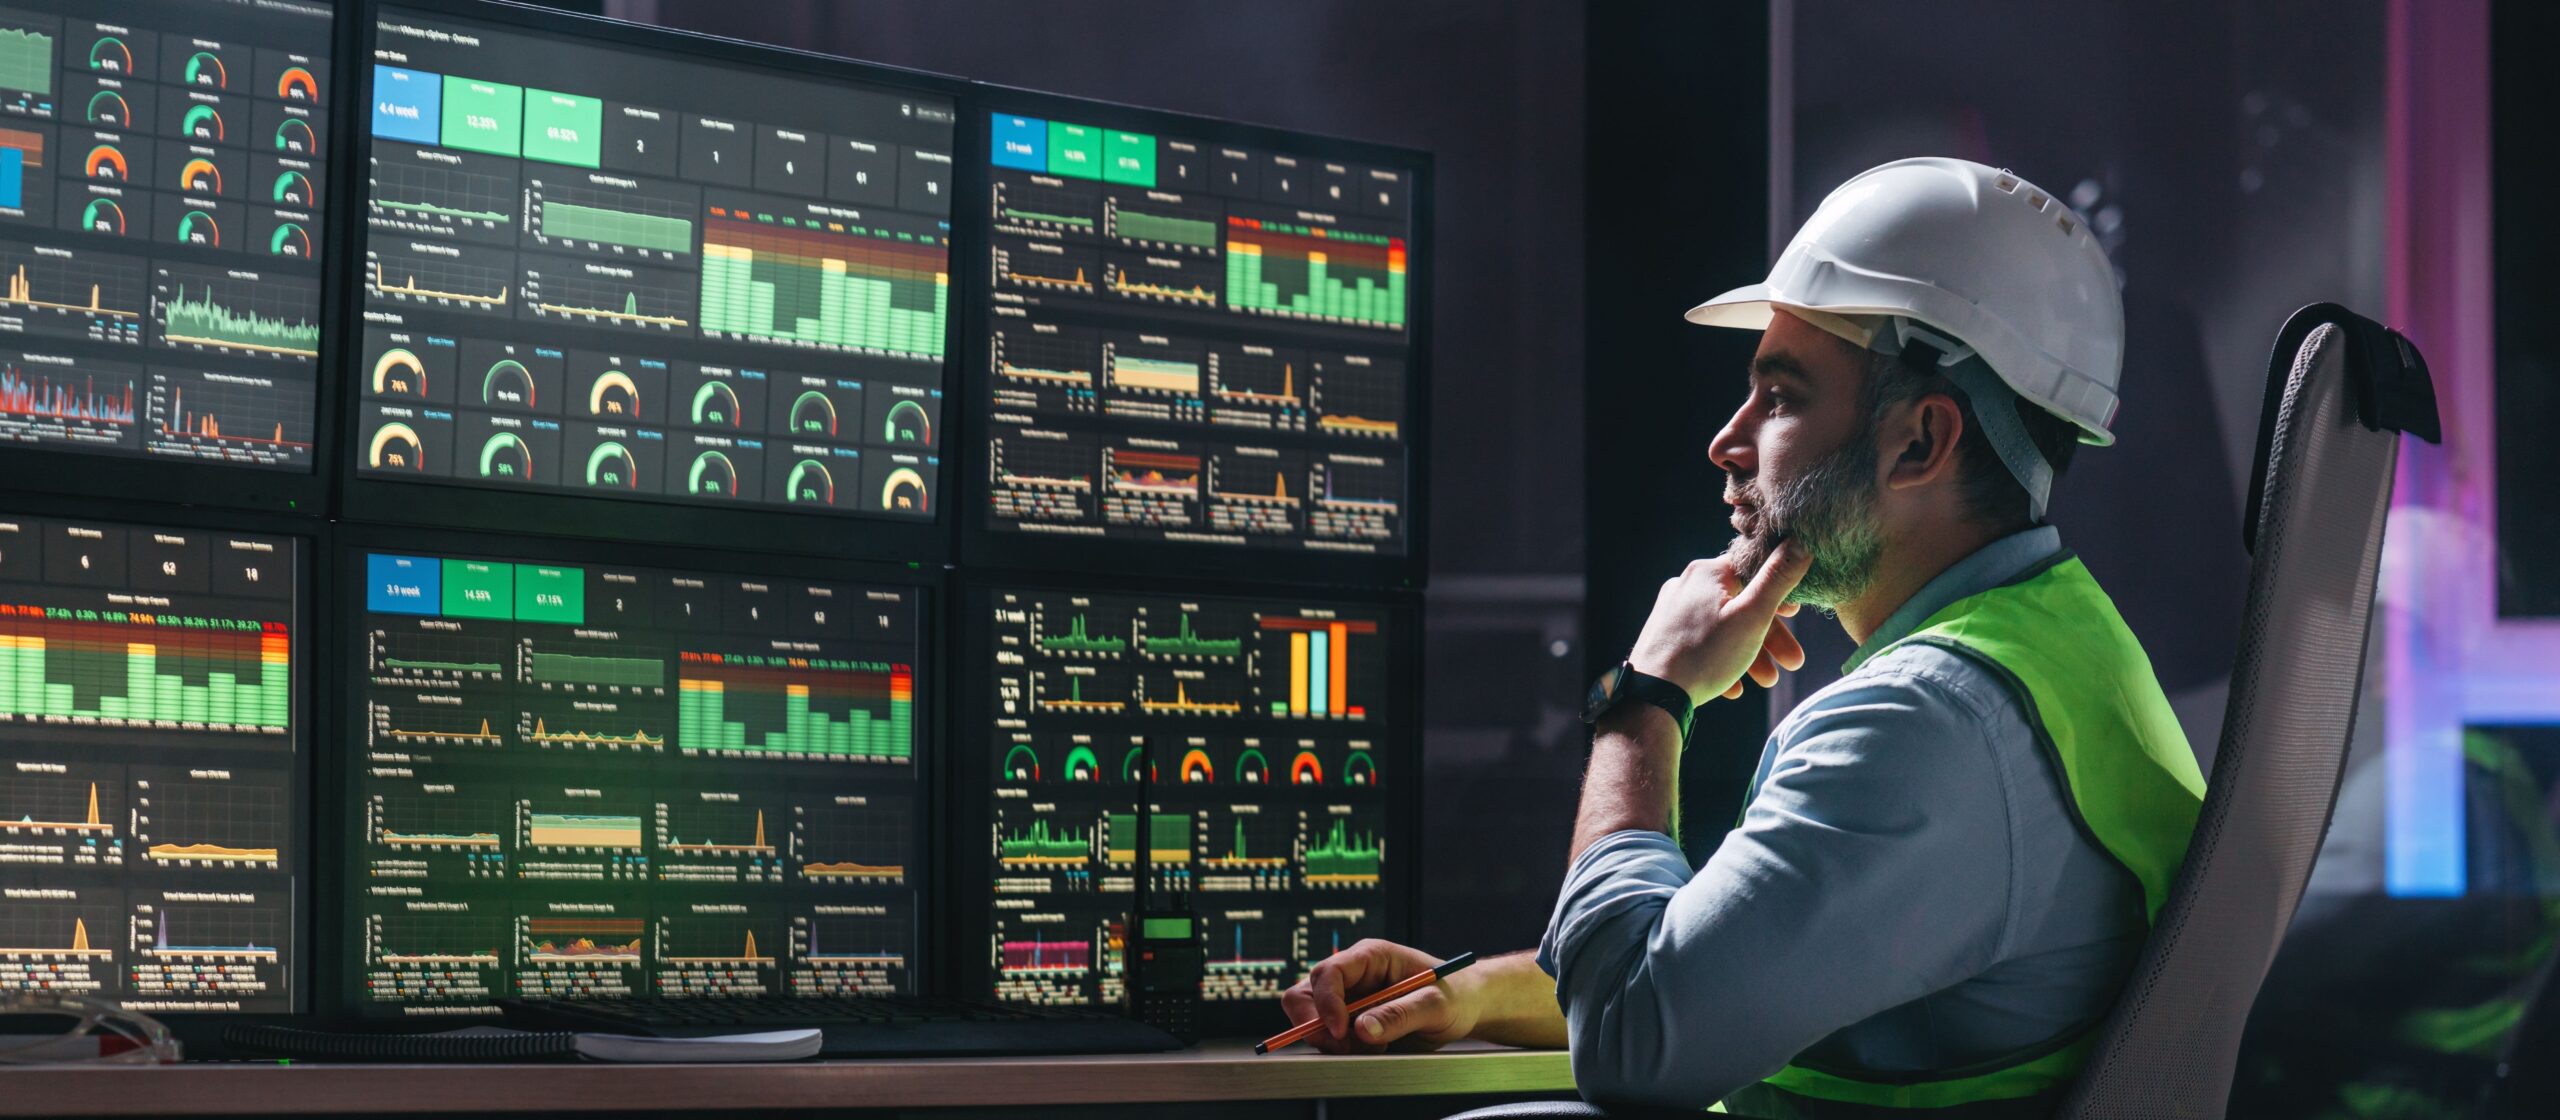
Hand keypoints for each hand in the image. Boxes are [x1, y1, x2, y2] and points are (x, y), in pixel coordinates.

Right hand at [1280, 939, 1476, 1052]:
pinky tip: (1374, 1049)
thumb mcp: (1436, 1004)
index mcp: (1370, 957)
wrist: (1465, 1009)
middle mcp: (1353, 975)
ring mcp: (1348, 999)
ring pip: (1312, 1019)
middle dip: (1318, 1025)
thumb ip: (1401, 1014)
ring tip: (1374, 1047)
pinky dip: (1343, 1050)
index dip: (1327, 1002)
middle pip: (1305, 994)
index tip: (1341, 1030)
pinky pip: (1328, 1037)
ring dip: (1333, 1041)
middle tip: (1346, 1046)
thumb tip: (1363, 1029)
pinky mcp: (1350, 1021)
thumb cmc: (1455, 995)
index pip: (1329, 972)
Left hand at [1627, 542, 1810, 704]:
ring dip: (1750, 652)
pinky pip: (1702, 642)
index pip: (1753, 569)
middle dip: (1770, 635)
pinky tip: (1734, 687)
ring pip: (1723, 627)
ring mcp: (1672, 610)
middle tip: (1792, 662)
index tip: (1795, 614)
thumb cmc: (1705, 654)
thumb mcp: (1752, 616)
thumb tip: (1801, 541)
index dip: (1779, 590)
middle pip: (1740, 604)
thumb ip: (1779, 578)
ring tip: (1767, 680)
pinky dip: (1722, 660)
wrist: (1652, 696)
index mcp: (1708, 572)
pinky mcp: (1665, 635)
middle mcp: (1686, 584)